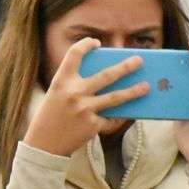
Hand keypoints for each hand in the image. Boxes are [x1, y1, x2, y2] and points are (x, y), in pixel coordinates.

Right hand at [21, 38, 150, 156]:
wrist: (42, 145)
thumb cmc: (50, 117)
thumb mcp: (56, 94)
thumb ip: (75, 85)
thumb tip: (106, 78)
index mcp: (61, 81)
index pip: (74, 54)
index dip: (86, 45)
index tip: (96, 43)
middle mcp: (73, 93)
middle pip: (106, 75)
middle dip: (125, 67)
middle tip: (140, 60)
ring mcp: (84, 109)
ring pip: (115, 97)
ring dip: (133, 91)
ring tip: (146, 87)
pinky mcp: (92, 125)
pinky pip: (111, 118)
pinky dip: (119, 116)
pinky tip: (127, 114)